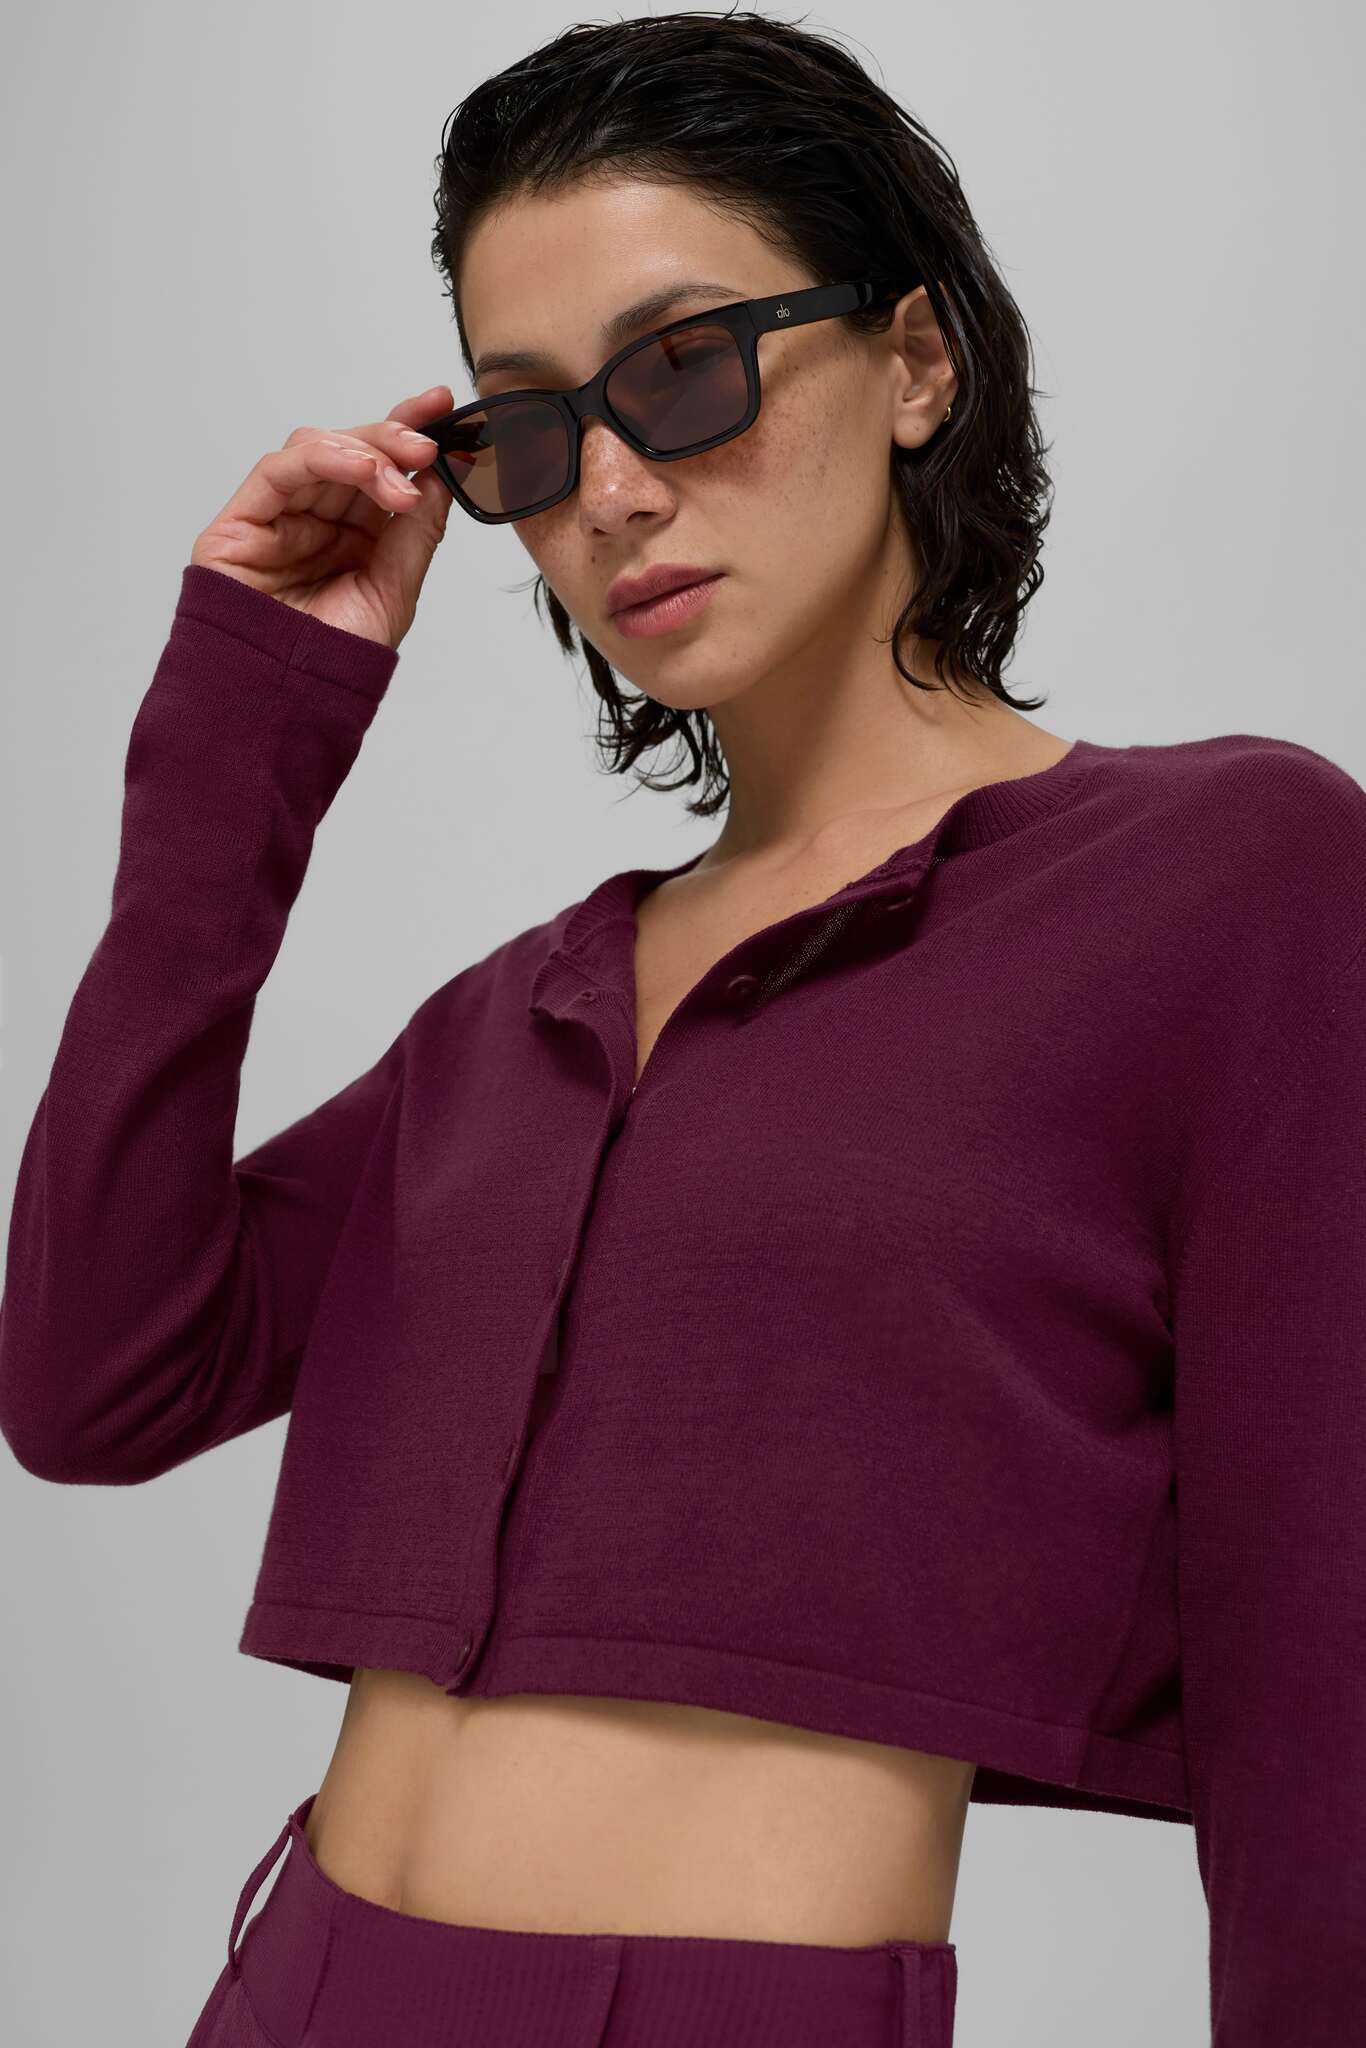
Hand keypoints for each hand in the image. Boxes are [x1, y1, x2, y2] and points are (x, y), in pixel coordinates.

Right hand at [189, 385, 455, 648]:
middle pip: (352, 450)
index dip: (410, 433)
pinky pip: (278, 470)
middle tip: (429, 446)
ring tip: (401, 476)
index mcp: (354, 534)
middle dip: (394, 439)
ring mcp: (278, 517)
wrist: (288, 701)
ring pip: (316, 449)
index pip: (382, 469)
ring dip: (365, 451)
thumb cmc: (333, 658)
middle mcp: (316, 519)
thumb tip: (441, 476)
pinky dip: (322, 457)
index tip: (445, 407)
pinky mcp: (240, 522)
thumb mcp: (394, 589)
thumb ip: (416, 532)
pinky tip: (361, 468)